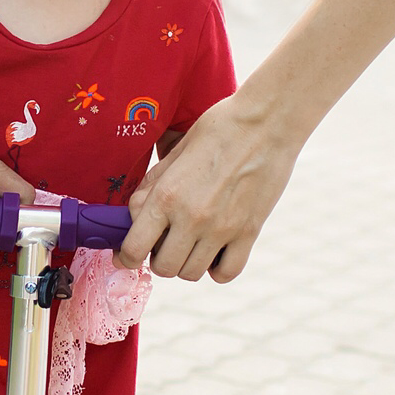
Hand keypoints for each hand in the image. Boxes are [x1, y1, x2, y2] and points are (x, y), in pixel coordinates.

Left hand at [115, 90, 300, 282]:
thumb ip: (153, 187)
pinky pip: (226, 272)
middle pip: (164, 267)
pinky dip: (218, 269)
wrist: (268, 121)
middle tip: (166, 242)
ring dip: (187, 263)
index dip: (127, 257)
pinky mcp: (249, 232)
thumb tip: (135, 214)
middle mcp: (191, 218)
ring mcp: (222, 229)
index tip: (129, 256)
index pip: (134, 248)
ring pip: (192, 273)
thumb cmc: (219, 128)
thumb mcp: (175, 152)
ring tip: (192, 243)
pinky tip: (216, 251)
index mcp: (167, 195)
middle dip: (158, 259)